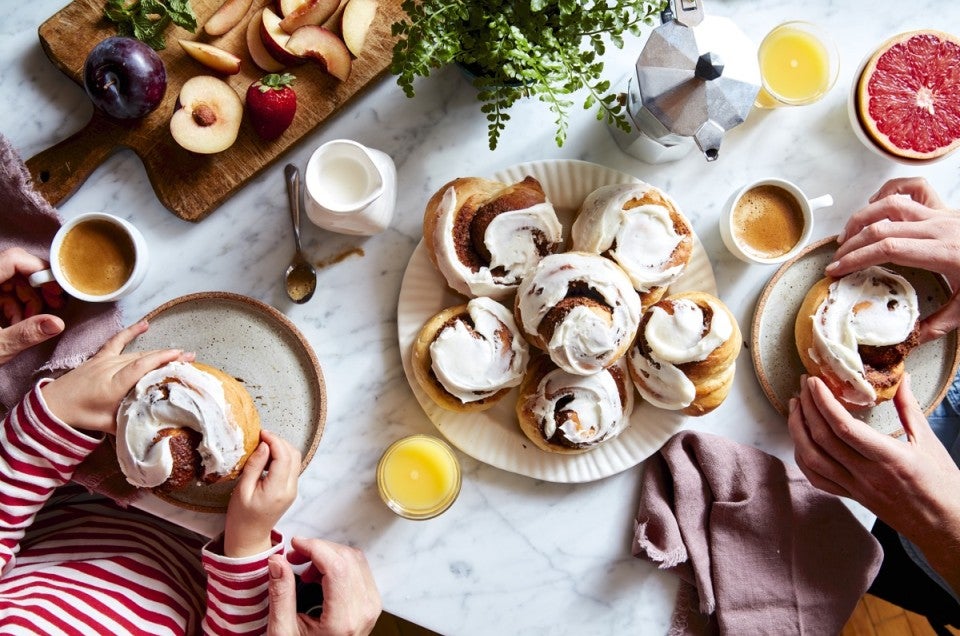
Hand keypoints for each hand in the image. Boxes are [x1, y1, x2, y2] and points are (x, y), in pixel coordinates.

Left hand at [0, 247, 64, 363]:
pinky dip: (12, 307)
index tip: (56, 289)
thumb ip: (25, 333)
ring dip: (25, 301)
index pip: (13, 259)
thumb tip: (56, 323)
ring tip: (27, 325)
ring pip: (9, 283)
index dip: (38, 270)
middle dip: (35, 289)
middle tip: (53, 307)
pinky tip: (15, 325)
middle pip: (14, 270)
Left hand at [40, 320, 191, 433]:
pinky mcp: (100, 357)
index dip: (163, 359)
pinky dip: (132, 331)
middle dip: (168, 355)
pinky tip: (145, 324)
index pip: (142, 366)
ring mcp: (105, 360)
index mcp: (114, 384)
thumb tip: (155, 425)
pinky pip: (118, 341)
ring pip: (137, 352)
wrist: (53, 405)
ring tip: (178, 353)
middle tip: (190, 357)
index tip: (181, 356)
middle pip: (144, 357)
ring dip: (158, 351)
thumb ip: (131, 422)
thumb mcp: (109, 425)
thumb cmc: (81, 415)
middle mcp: (111, 368)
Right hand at [224, 430, 300, 557]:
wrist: (249, 537)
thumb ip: (254, 466)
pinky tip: (267, 457)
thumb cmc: (241, 516)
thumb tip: (264, 445)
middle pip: (293, 455)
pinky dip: (282, 457)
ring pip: (295, 459)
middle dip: (279, 441)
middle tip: (261, 437)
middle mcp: (290, 488)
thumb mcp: (242, 490)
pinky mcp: (291, 489)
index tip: (260, 433)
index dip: (274, 440)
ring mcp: (293, 489)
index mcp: (278, 489)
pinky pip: (291, 467)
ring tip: (263, 446)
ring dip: (281, 448)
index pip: (284, 456)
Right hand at [267, 537, 381, 635]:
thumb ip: (281, 595)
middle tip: (294, 557)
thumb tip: (277, 562)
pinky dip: (338, 565)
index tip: (295, 544)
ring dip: (328, 556)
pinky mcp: (370, 603)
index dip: (315, 547)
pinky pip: (359, 569)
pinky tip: (319, 577)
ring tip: (304, 571)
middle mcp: (364, 610)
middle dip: (318, 549)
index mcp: (344, 619)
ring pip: (355, 560)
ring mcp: (371, 606)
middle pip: (347, 558)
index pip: (337, 566)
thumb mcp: (284, 632)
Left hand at [788, 373, 959, 591]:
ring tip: (796, 407)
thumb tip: (900, 377)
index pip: (844, 428)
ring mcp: (856, 488)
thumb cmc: (943, 484)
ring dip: (797, 431)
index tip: (814, 381)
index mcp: (889, 458)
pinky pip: (817, 478)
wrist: (945, 526)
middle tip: (803, 386)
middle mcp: (867, 475)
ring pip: (812, 459)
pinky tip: (801, 439)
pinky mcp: (851, 497)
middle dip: (807, 408)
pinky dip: (803, 457)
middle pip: (823, 439)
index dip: (824, 402)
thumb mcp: (929, 442)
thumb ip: (909, 408)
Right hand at [827, 177, 959, 342]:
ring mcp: (941, 213)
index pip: (888, 247)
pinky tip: (876, 204)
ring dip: (862, 217)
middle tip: (836, 261)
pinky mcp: (945, 208)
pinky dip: (890, 191)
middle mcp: (938, 227)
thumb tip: (910, 340)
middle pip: (881, 226)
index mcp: (942, 251)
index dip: (857, 257)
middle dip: (851, 244)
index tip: (836, 270)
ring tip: (847, 236)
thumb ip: (939, 324)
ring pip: (891, 202)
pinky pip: (914, 187)